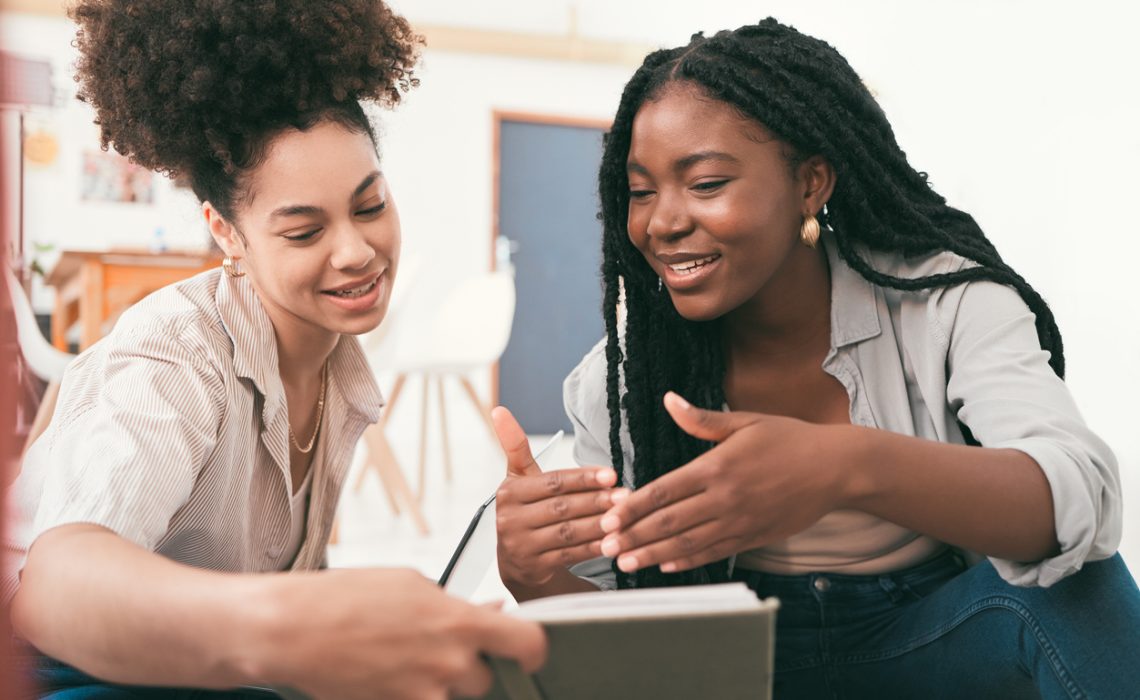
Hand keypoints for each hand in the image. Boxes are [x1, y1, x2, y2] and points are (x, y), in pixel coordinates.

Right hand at [260, 568, 546, 699]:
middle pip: (485, 677)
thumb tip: (494, 614)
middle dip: (467, 665)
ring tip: (404, 659)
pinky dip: (414, 692)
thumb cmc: (347, 598)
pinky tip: (389, 674)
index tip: (526, 652)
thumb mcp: (412, 585)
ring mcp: (426, 693)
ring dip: (440, 683)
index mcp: (459, 621)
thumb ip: (458, 606)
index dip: (532, 651)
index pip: (528, 644)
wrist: (294, 630)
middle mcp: (450, 662)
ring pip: (454, 697)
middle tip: (433, 646)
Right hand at [491, 406, 626, 588]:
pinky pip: (569, 555)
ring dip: (599, 524)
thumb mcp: (520, 479)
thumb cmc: (526, 510)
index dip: (583, 478)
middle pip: (561, 507)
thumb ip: (516, 447)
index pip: (552, 482)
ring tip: (624, 517)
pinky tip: (613, 541)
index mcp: (509, 492)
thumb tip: (499, 410)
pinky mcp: (532, 567)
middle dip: (596, 501)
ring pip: (567, 532)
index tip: (611, 475)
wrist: (517, 560)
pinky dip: (593, 548)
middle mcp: (509, 519)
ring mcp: (520, 545)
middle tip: (626, 496)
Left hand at [598, 392, 849, 573]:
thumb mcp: (746, 422)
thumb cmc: (789, 439)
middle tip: (605, 547)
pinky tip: (666, 566)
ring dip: (654, 554)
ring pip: (688, 543)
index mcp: (717, 467)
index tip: (610, 516)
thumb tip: (669, 400)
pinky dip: (688, 561)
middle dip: (635, 536)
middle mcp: (724, 498)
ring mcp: (739, 522)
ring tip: (626, 562)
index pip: (665, 490)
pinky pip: (714, 552)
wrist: (836, 469)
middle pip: (670, 521)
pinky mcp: (753, 536)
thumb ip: (702, 419)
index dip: (634, 506)